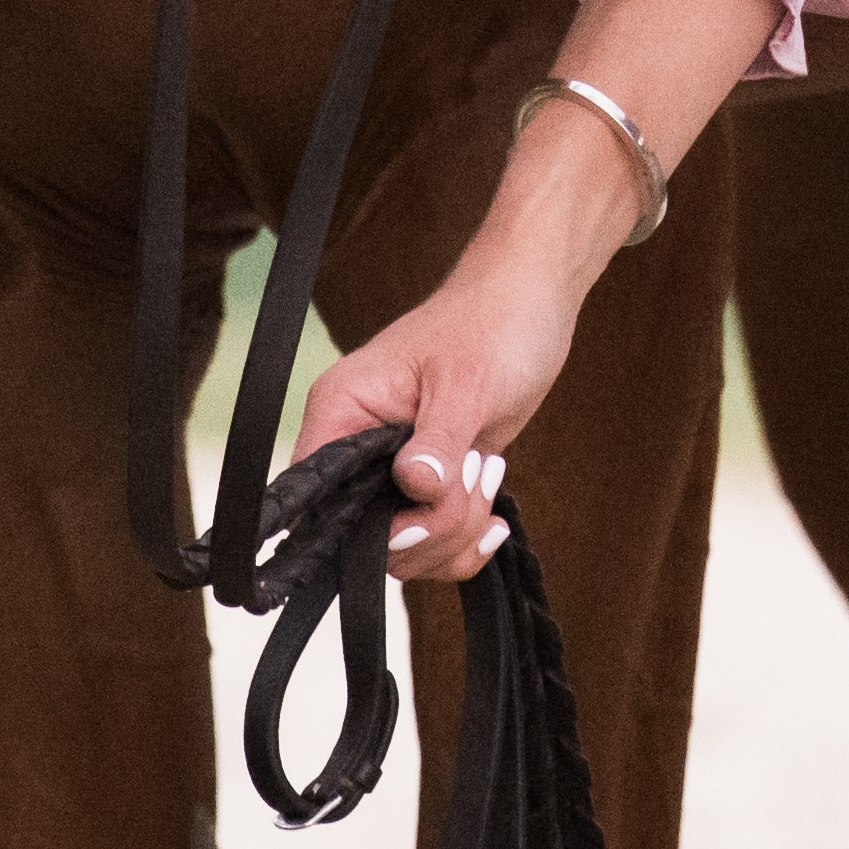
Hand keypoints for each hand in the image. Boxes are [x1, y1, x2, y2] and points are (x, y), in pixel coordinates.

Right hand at [294, 172, 615, 586]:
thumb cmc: (494, 323)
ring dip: (455, 531)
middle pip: (367, 538)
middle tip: (476, 476)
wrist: (533, 301)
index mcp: (342, 412)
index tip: (422, 511)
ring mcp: (391, 469)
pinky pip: (432, 541)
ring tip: (488, 472)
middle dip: (431, 529)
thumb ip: (437, 442)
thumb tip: (418, 490)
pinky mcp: (428, 482)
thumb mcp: (467, 384)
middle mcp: (355, 447)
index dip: (365, 528)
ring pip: (404, 547)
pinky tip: (493, 518)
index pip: (316, 501)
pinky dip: (464, 541)